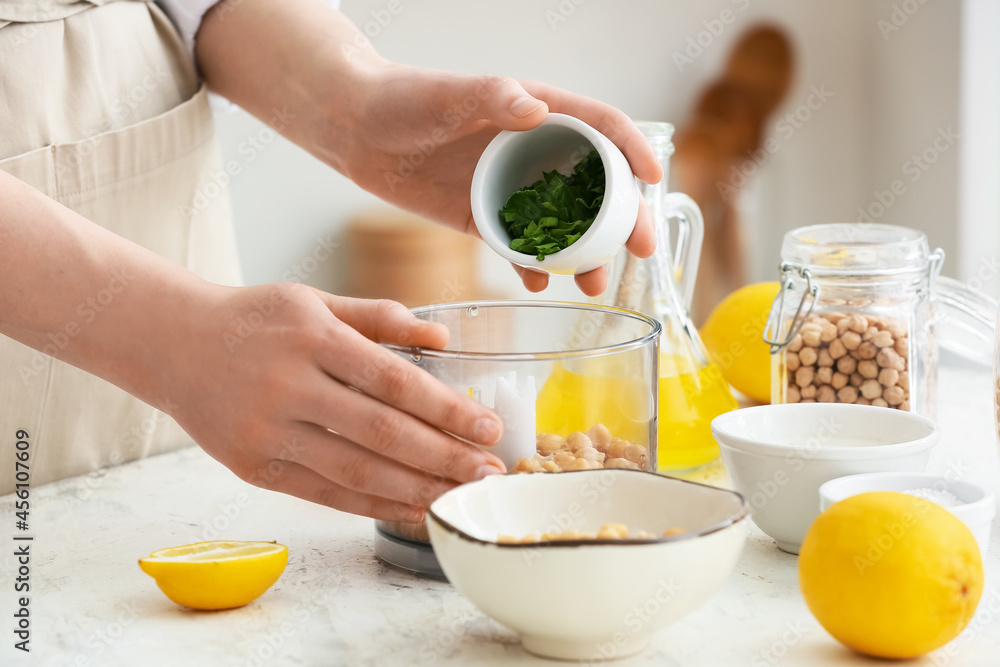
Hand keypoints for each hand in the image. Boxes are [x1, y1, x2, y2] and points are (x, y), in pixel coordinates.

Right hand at [165, 283, 505, 521]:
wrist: (172, 344)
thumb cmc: (255, 319)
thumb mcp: (315, 301)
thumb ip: (380, 317)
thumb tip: (443, 339)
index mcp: (311, 338)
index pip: (393, 381)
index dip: (446, 409)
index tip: (487, 428)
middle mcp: (288, 386)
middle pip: (381, 433)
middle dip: (443, 457)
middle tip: (489, 471)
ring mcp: (267, 432)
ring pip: (356, 472)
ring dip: (417, 488)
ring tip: (460, 495)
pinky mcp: (253, 468)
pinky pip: (325, 494)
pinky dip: (373, 506)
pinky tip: (412, 507)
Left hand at [328, 66, 661, 295]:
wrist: (358, 130)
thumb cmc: (405, 99)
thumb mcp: (450, 95)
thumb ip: (494, 98)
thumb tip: (537, 111)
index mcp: (537, 112)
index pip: (600, 127)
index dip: (632, 150)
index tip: (655, 178)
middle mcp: (532, 152)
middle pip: (594, 188)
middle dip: (622, 220)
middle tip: (638, 250)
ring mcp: (511, 188)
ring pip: (561, 226)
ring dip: (583, 256)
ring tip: (591, 284)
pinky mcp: (484, 216)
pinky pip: (518, 247)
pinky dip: (531, 267)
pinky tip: (536, 285)